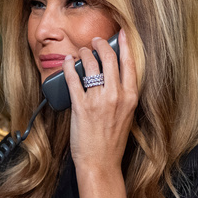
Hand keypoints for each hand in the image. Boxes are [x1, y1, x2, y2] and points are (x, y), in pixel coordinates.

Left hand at [61, 30, 137, 175]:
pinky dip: (69, 66)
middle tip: (95, 41)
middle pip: (109, 58)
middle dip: (100, 44)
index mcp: (131, 97)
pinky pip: (73, 78)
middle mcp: (117, 96)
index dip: (125, 45)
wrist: (101, 163)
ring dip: (84, 53)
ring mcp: (99, 100)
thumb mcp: (126, 115)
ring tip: (80, 52)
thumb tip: (112, 75)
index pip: (129, 63)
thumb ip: (122, 95)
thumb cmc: (113, 142)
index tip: (121, 34)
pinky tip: (67, 62)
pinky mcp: (81, 106)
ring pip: (90, 64)